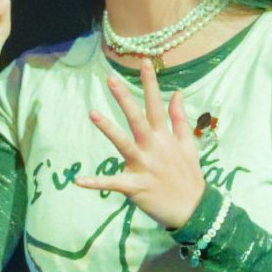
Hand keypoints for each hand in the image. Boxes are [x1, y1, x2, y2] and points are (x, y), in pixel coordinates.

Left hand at [78, 59, 207, 229]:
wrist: (193, 209)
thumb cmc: (188, 176)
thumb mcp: (188, 145)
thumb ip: (179, 119)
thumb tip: (177, 93)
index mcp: (165, 137)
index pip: (156, 105)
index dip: (150, 83)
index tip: (143, 62)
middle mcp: (154, 147)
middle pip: (137, 119)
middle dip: (125, 99)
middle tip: (110, 80)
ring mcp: (144, 166)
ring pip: (124, 144)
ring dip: (108, 129)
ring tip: (92, 113)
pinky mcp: (135, 186)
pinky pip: (112, 183)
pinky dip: (96, 182)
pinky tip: (78, 180)